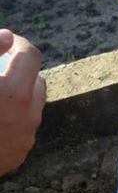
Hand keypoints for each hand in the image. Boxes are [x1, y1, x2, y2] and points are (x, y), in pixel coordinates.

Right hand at [0, 30, 45, 176]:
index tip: (6, 43)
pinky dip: (10, 120)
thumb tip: (8, 36)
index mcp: (13, 92)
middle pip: (36, 82)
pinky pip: (22, 130)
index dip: (19, 44)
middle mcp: (27, 116)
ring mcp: (25, 139)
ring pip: (30, 108)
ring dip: (16, 96)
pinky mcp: (18, 156)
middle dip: (20, 71)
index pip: (31, 56)